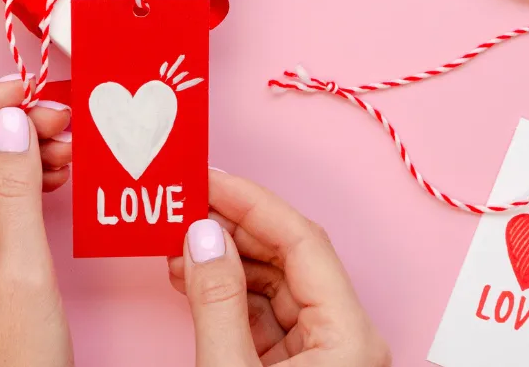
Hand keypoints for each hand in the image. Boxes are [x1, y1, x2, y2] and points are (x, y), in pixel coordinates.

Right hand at [168, 170, 389, 366]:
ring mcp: (321, 353)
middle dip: (233, 229)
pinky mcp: (296, 366)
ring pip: (273, 284)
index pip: (303, 243)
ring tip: (180, 244)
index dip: (252, 204)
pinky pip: (263, 314)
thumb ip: (218, 303)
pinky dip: (227, 294)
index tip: (210, 180)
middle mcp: (344, 338)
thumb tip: (204, 239)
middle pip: (289, 258)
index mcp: (349, 336)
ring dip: (225, 262)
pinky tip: (194, 277)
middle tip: (187, 206)